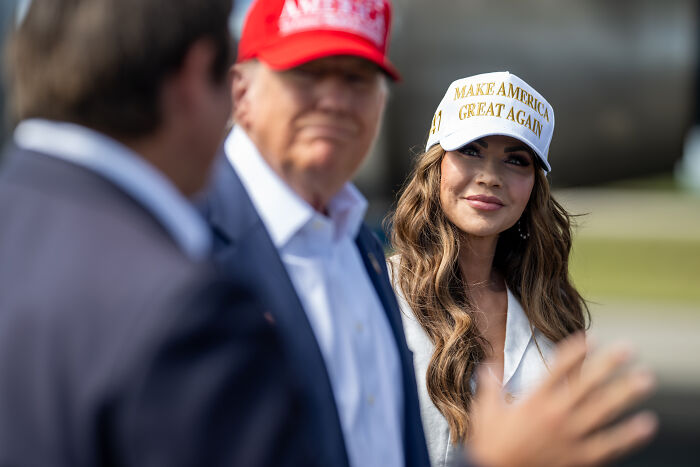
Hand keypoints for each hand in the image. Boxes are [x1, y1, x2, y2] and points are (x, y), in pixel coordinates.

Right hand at [467, 332, 656, 466]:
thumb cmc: (491, 444)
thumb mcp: (485, 411)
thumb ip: (489, 385)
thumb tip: (490, 365)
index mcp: (534, 401)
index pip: (559, 368)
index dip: (576, 351)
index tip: (592, 337)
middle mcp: (555, 414)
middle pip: (588, 384)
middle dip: (609, 364)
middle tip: (628, 349)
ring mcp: (570, 436)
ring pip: (604, 410)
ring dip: (626, 393)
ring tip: (644, 379)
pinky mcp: (580, 458)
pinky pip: (610, 445)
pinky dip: (629, 435)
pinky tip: (646, 424)